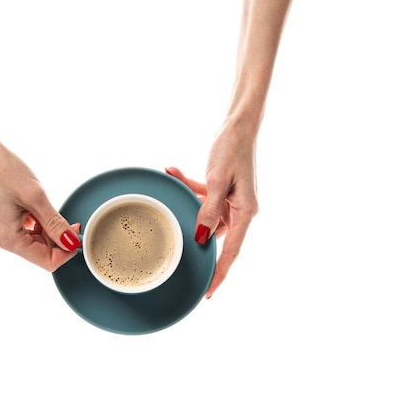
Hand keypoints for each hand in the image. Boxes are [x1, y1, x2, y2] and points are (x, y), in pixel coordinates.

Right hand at [0, 123, 80, 271]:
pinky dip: (37, 223)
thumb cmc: (2, 168)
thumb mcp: (35, 196)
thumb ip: (55, 224)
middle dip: (57, 239)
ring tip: (45, 206)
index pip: (46, 262)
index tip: (76, 232)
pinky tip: (35, 207)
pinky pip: (24, 231)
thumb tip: (72, 244)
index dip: (66, 250)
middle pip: (40, 253)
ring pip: (34, 242)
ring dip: (47, 230)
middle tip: (68, 218)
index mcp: (7, 239)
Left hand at [166, 119, 258, 297]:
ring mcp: (231, 201)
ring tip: (174, 176)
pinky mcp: (222, 191)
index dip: (218, 274)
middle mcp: (240, 210)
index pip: (231, 252)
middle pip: (215, 236)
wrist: (239, 124)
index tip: (207, 293)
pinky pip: (202, 197)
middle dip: (194, 234)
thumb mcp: (218, 180)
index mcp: (246, 212)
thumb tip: (202, 237)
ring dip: (187, 200)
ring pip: (204, 215)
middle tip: (173, 249)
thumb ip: (209, 210)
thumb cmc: (232, 149)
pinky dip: (188, 187)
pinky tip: (172, 170)